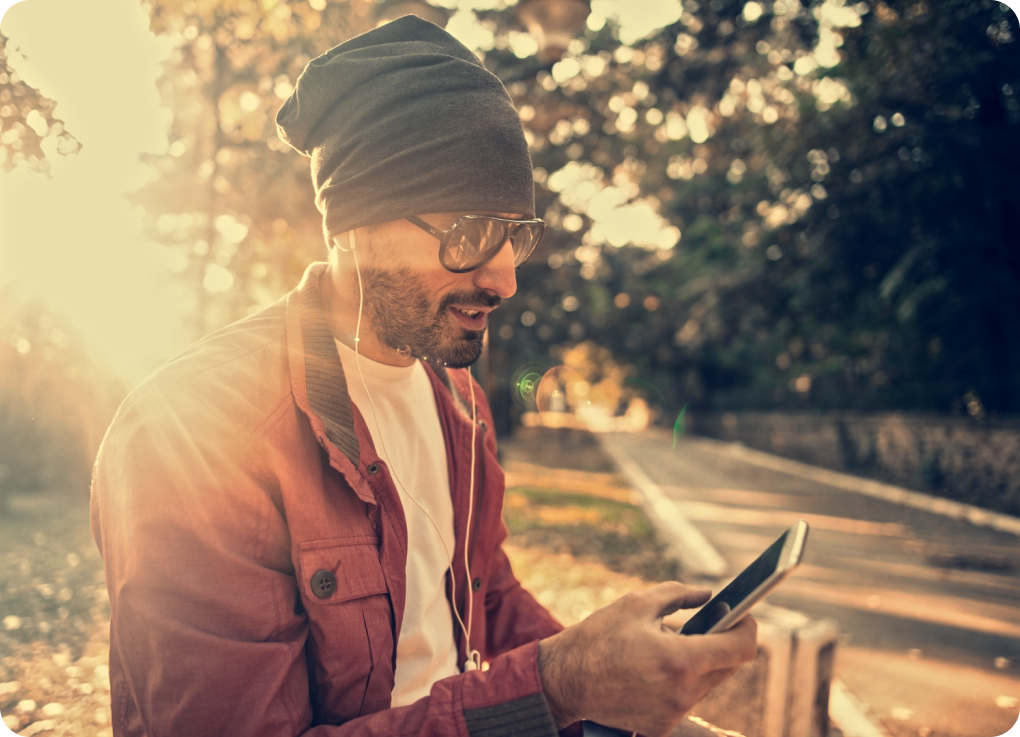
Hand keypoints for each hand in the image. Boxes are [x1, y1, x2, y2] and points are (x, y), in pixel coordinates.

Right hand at [537, 582, 757, 736]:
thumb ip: (678, 594)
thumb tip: (707, 594)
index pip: (740, 648)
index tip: (743, 614)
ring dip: (701, 661)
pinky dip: (680, 680)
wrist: (563, 681)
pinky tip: (657, 666)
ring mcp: (673, 714)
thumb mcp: (636, 603)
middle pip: (728, 667)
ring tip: (676, 643)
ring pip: (708, 683)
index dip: (747, 628)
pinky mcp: (661, 726)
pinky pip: (685, 698)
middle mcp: (683, 692)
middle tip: (710, 622)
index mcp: (680, 660)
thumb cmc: (597, 638)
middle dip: (723, 642)